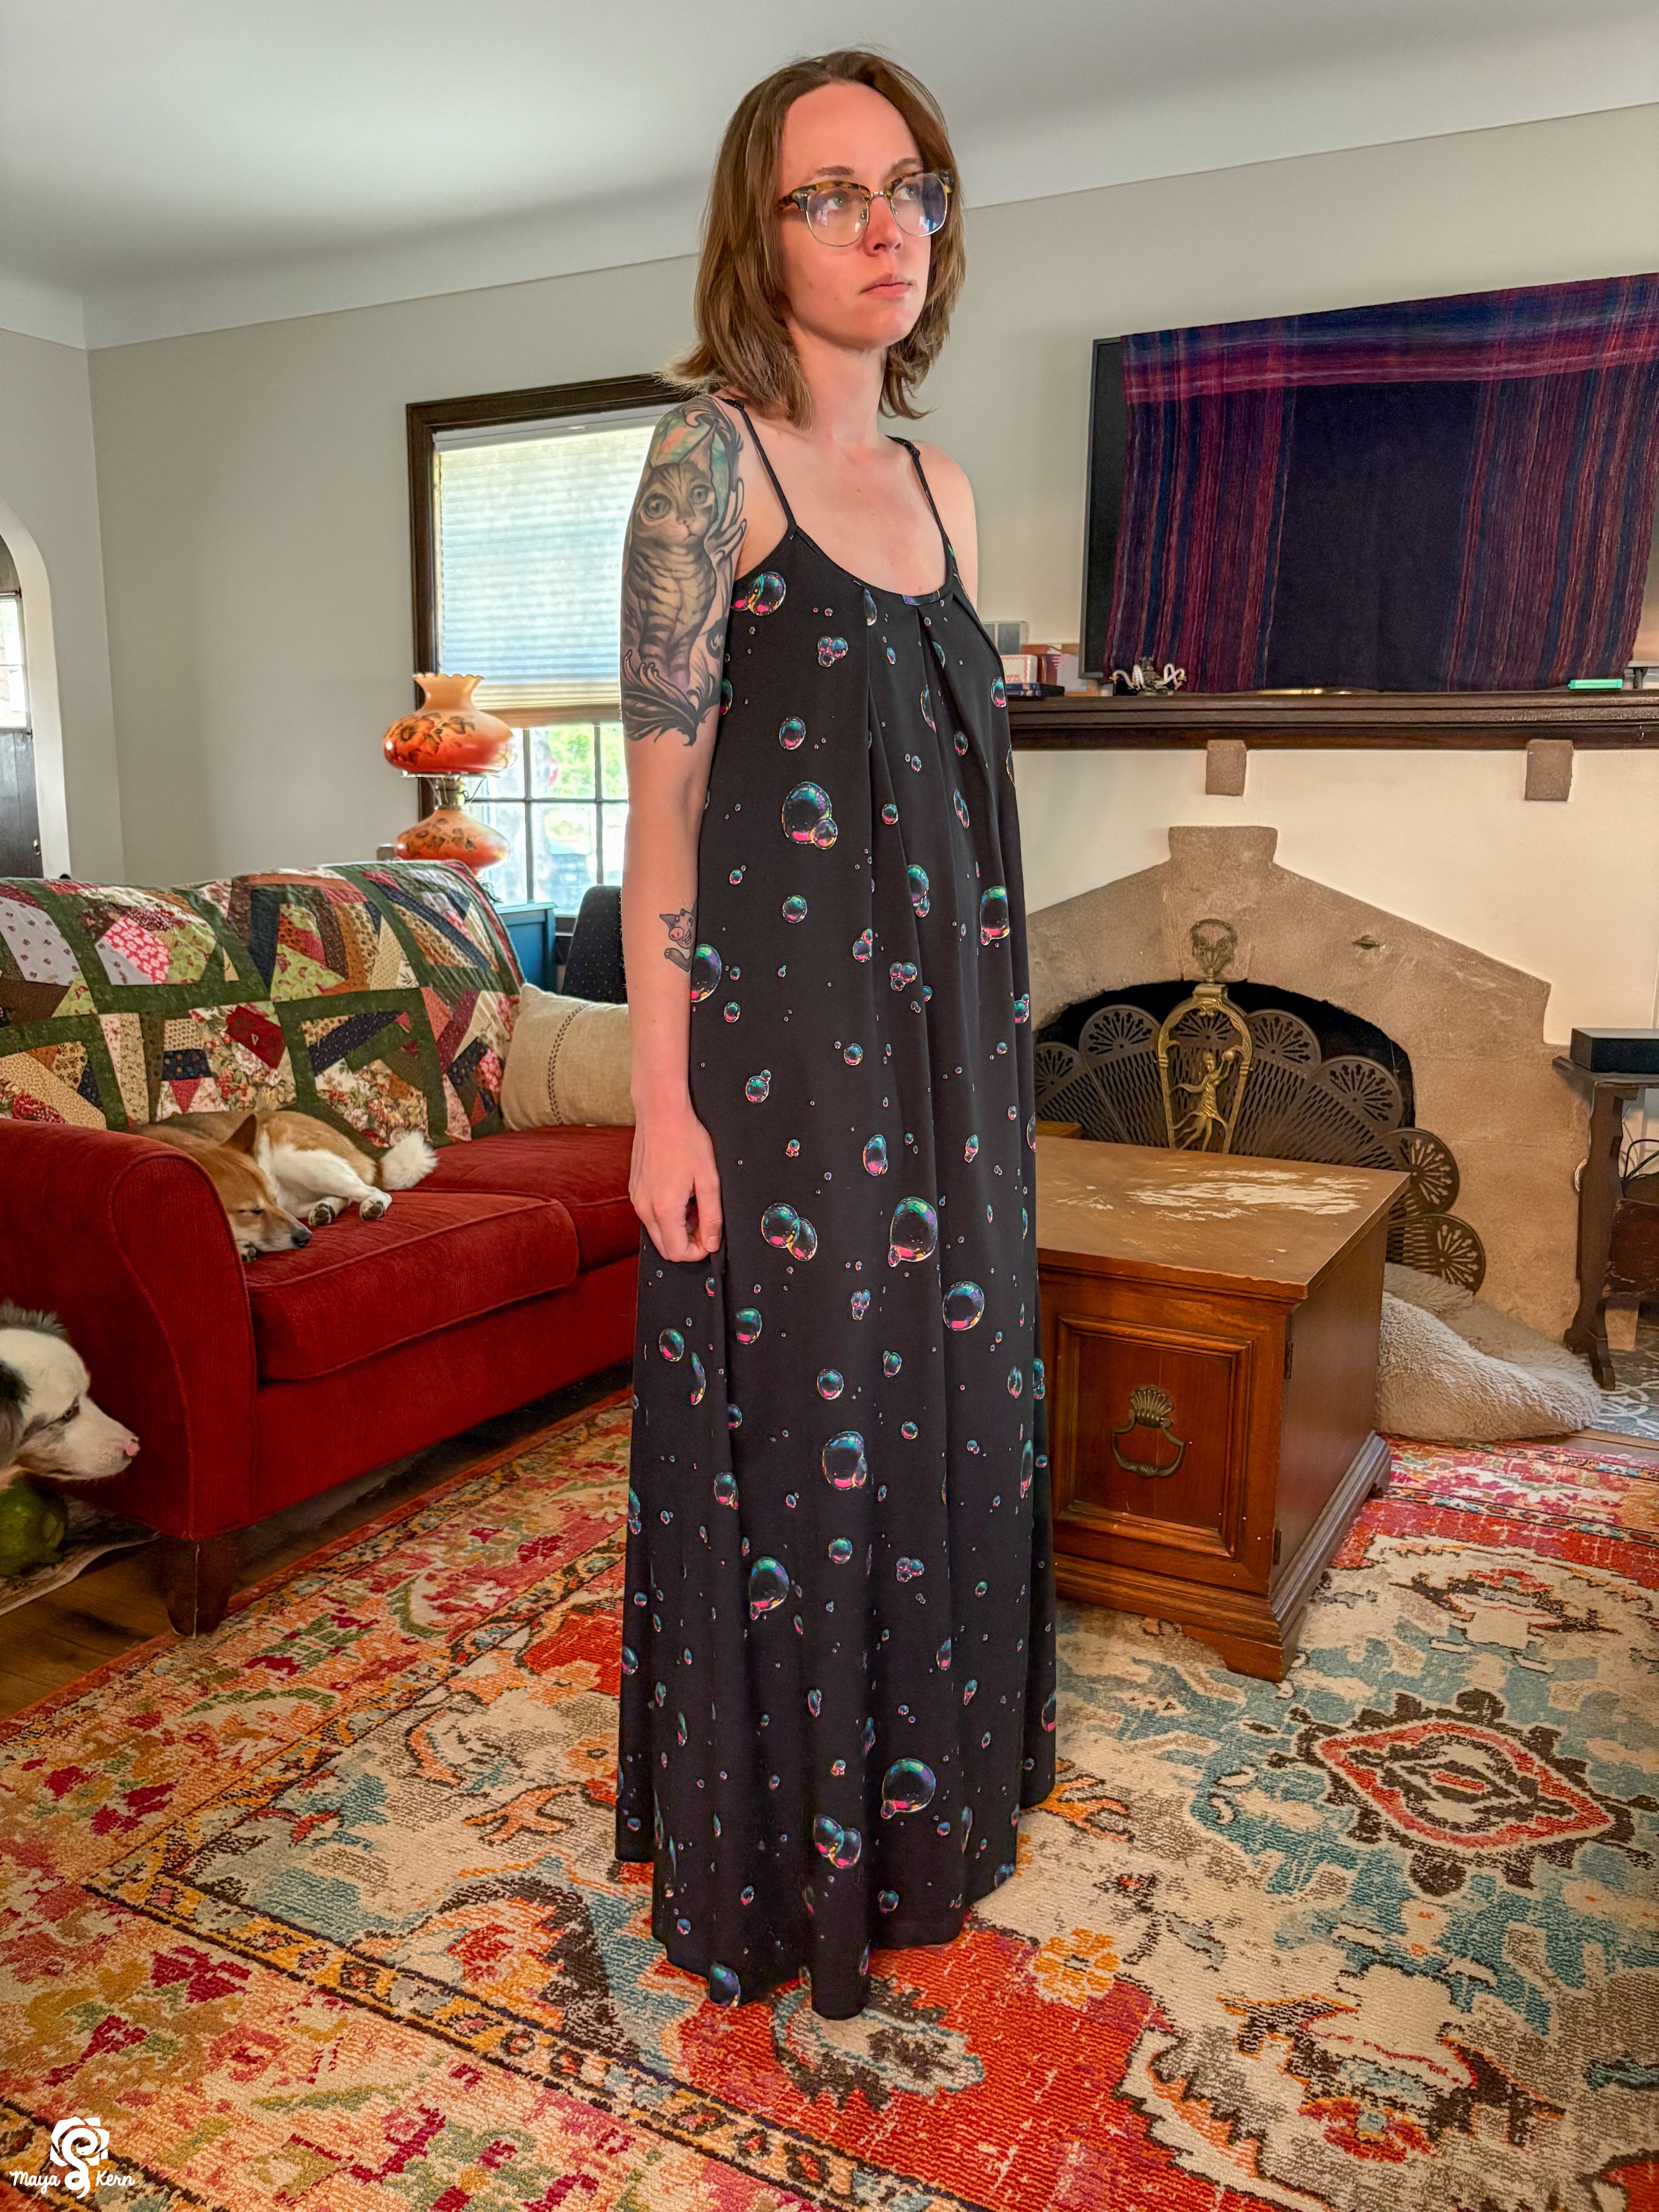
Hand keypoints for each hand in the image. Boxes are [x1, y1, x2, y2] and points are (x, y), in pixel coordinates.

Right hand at [629, 1100, 722, 1262]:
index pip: (678, 1253)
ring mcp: (636, 1199)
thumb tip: (711, 1244)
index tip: (712, 1235)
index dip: (699, 1251)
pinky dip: (667, 1213)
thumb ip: (712, 1217)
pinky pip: (651, 1215)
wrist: (661, 1112)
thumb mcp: (709, 1180)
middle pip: (666, 1247)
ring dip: (678, 1227)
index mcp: (664, 1209)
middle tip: (705, 1217)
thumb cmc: (687, 1140)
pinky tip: (681, 1191)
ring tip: (694, 1200)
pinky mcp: (634, 1190)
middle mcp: (644, 1209)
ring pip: (658, 1232)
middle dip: (689, 1241)